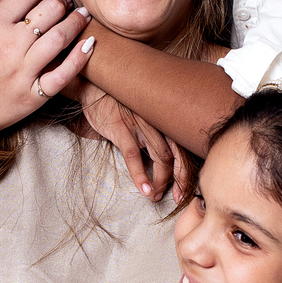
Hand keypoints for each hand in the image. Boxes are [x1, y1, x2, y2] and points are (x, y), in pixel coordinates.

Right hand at [0, 0, 92, 145]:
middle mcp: (10, 44)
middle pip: (50, 11)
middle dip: (62, 3)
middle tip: (67, 3)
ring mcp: (23, 71)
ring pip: (61, 37)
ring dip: (77, 22)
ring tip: (83, 16)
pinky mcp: (32, 95)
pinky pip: (63, 74)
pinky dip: (80, 58)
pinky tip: (89, 44)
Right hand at [68, 80, 188, 203]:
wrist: (95, 85)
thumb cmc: (121, 101)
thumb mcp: (144, 111)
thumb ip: (155, 129)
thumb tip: (164, 154)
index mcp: (164, 117)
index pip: (184, 146)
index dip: (186, 170)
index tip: (185, 188)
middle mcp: (157, 120)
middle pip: (176, 154)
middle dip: (179, 180)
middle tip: (178, 198)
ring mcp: (140, 124)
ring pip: (159, 157)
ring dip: (160, 181)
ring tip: (155, 196)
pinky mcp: (121, 129)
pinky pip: (134, 157)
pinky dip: (141, 176)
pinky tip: (144, 189)